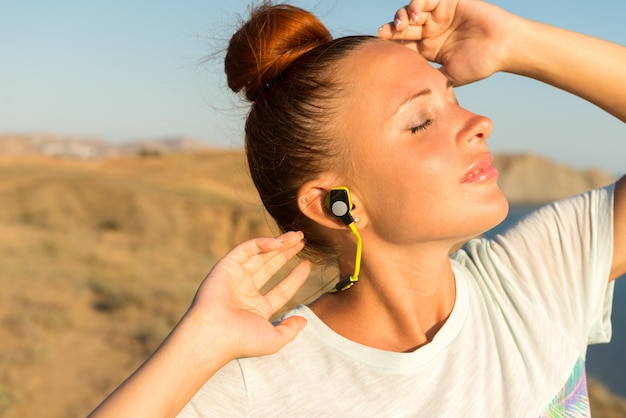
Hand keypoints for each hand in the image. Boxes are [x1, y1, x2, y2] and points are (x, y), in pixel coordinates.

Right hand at [184, 231, 309, 362]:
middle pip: (270, 267)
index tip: (308, 265)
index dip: (295, 278)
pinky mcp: (226, 266)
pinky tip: (278, 243)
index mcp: (256, 309)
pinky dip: (262, 243)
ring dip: (278, 244)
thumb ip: (290, 329)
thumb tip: (304, 321)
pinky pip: (246, 249)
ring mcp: (235, 278)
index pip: (280, 290)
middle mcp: (245, 292)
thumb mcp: (273, 339)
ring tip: (296, 236)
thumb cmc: (242, 340)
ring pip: (260, 255)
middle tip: (302, 240)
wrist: (214, 334)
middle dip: (286, 254)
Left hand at [378, 0, 517, 85]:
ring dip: (402, 15)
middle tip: (383, 33)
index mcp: (428, 49)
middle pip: (404, 27)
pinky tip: (415, 15)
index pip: (404, 45)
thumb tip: (412, 98)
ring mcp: (439, 15)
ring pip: (412, 11)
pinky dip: (418, 3)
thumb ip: (432, 81)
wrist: (504, 47)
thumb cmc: (481, 64)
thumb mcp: (450, 76)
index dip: (391, 45)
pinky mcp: (449, 1)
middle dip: (391, 29)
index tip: (379, 49)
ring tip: (402, 24)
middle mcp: (431, 31)